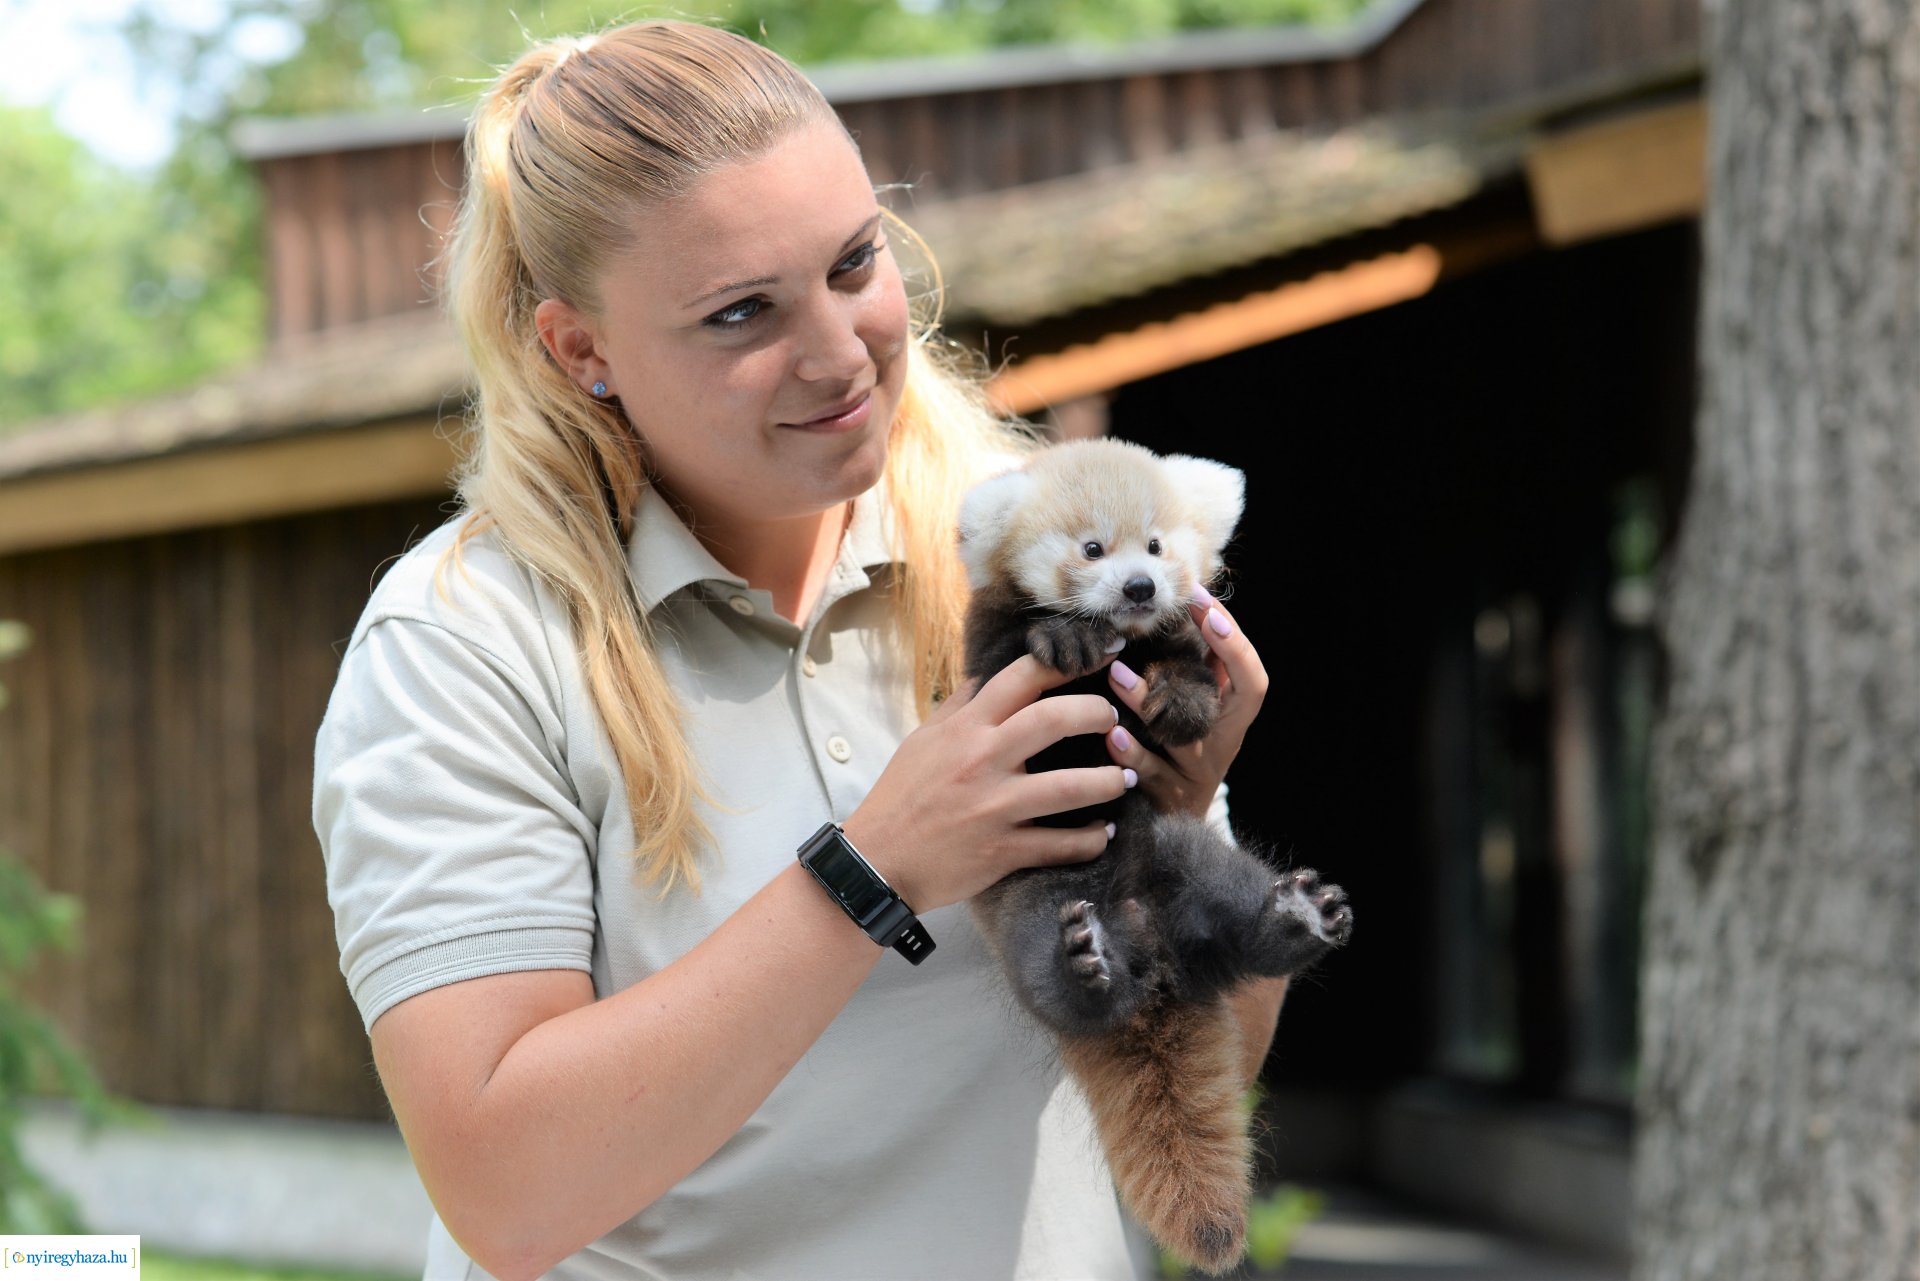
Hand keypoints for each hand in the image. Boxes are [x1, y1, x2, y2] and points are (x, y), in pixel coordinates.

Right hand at [842, 655, 1128, 912]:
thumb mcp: (922, 742)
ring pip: (1070, 786)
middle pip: (1056, 719)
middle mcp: (983, 759)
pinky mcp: (1003, 850)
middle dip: (1097, 714)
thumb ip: (957, 709)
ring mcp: (995, 806)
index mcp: (966, 728)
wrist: (878, 863)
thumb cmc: (899, 797)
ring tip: (1125, 779)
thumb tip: (981, 678)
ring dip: (1109, 782)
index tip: (1100, 655)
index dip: (1067, 662)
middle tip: (1115, 721)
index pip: (1023, 678)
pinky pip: (1061, 844)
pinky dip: (1091, 840)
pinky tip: (1104, 834)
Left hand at [1103, 583, 1267, 818]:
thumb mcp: (1186, 714)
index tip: (1204, 602)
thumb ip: (1186, 673)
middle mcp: (1225, 742)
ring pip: (1184, 736)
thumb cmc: (1173, 753)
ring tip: (1117, 674)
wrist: (1171, 825)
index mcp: (1232, 718)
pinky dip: (1132, 754)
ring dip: (1149, 702)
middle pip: (1244, 698)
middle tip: (1189, 615)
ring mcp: (1201, 772)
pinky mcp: (1171, 798)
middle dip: (1223, 651)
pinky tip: (1112, 734)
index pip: (1250, 675)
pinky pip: (1152, 775)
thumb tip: (1171, 610)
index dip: (1234, 640)